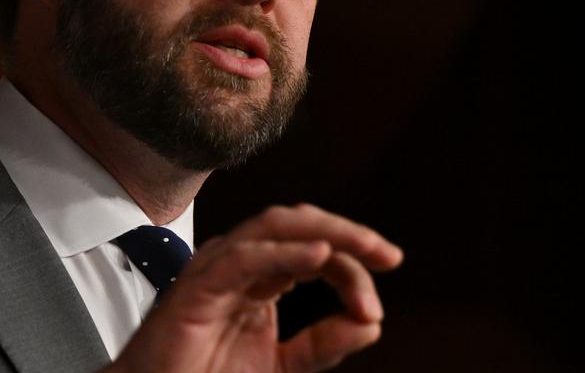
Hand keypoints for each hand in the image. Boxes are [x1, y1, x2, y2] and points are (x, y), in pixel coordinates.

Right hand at [105, 204, 402, 372]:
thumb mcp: (281, 364)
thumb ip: (322, 344)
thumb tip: (370, 322)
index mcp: (259, 277)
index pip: (314, 251)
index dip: (352, 268)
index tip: (375, 309)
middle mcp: (240, 263)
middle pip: (299, 225)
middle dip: (348, 234)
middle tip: (388, 255)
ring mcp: (217, 269)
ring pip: (275, 226)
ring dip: (326, 234)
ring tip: (366, 251)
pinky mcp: (197, 286)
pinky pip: (244, 257)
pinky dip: (283, 252)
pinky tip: (317, 256)